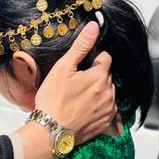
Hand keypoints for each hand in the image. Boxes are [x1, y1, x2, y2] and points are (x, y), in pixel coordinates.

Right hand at [35, 22, 114, 143]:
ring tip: (78, 99)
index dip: (92, 61)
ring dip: (98, 92)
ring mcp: (108, 109)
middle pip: (106, 76)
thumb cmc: (53, 100)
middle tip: (75, 85)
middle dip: (95, 77)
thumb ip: (81, 46)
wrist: (50, 132)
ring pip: (108, 93)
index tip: (79, 69)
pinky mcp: (106, 124)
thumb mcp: (63, 68)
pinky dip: (99, 108)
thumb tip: (94, 27)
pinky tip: (84, 111)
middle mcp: (109, 92)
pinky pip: (108, 110)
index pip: (105, 58)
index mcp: (100, 76)